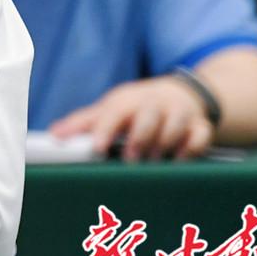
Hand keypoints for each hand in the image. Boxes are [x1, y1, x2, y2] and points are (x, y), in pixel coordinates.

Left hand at [50, 75, 214, 161]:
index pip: (115, 111)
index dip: (105, 128)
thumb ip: (84, 123)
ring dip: (165, 143)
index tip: (96, 146)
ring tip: (154, 161)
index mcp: (128, 101)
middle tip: (130, 159)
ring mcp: (179, 114)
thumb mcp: (111, 109)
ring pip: (176, 125)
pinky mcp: (201, 126)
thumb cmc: (136, 108)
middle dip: (140, 137)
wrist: (179, 94)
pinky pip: (201, 136)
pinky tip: (180, 161)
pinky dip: (192, 148)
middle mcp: (154, 104)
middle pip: (148, 115)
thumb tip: (55, 135)